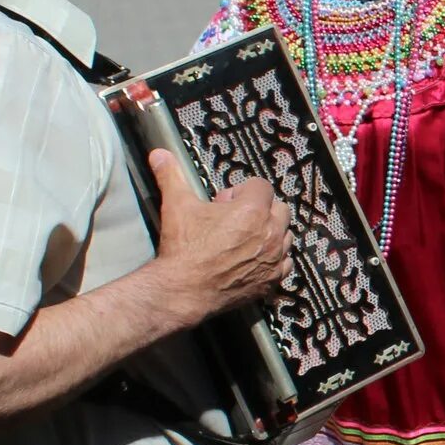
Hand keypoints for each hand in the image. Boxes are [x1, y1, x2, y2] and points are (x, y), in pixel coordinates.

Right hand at [151, 152, 290, 319]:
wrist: (183, 290)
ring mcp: (274, 258)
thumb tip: (159, 154)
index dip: (242, 190)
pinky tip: (252, 260)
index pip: (262, 186)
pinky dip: (273, 259)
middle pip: (279, 208)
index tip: (224, 202)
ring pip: (284, 236)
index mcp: (253, 211)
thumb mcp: (177, 205)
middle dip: (260, 209)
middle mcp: (270, 233)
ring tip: (242, 239)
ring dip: (269, 233)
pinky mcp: (272, 280)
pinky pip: (285, 263)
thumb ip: (171, 175)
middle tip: (234, 219)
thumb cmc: (183, 247)